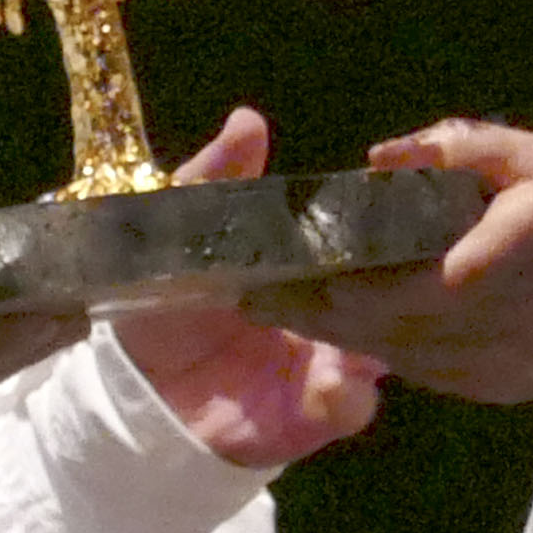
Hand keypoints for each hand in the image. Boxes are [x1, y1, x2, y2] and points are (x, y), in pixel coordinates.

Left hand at [111, 109, 387, 467]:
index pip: (362, 237)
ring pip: (385, 344)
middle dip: (394, 279)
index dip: (381, 220)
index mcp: (306, 262)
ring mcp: (331, 361)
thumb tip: (250, 120)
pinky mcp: (317, 412)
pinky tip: (333, 382)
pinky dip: (349, 395)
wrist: (137, 394)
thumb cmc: (161, 309)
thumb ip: (211, 180)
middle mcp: (332, 309)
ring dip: (379, 336)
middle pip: (391, 290)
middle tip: (380, 265)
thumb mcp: (176, 235)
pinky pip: (354, 404)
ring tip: (359, 326)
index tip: (388, 200)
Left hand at [251, 122, 532, 409]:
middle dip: (302, 307)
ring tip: (278, 298)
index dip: (315, 274)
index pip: (380, 280)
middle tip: (245, 282)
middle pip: (364, 326)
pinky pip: (413, 364)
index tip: (263, 254)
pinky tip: (349, 316)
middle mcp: (481, 326)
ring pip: (381, 353)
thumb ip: (465, 151)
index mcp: (496, 258)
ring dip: (329, 328)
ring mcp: (483, 368)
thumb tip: (382, 156)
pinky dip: (374, 341)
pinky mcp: (486, 388)